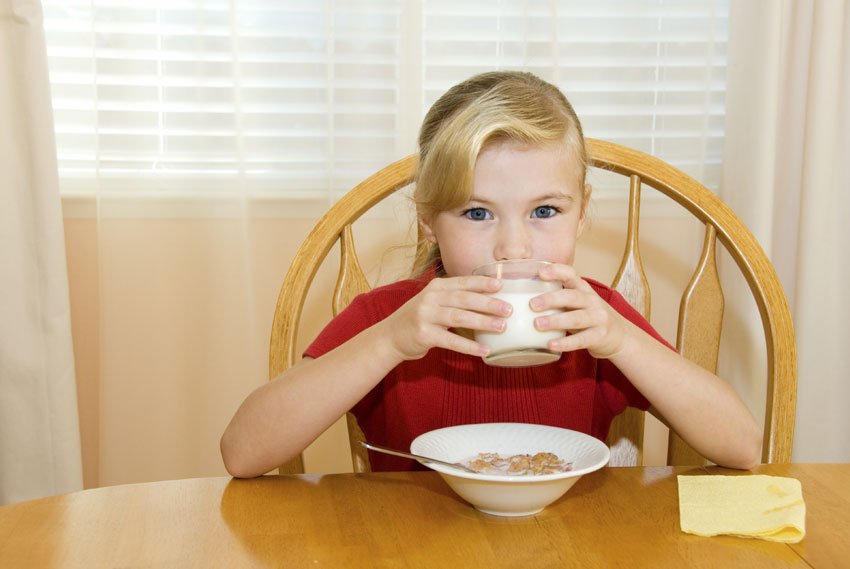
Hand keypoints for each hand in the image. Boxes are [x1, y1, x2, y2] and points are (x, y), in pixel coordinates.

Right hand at [380, 276, 512, 360]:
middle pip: (464, 299)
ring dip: (483, 322)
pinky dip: (470, 346)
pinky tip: (484, 351)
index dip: (483, 283)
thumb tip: (490, 301)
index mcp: (436, 287)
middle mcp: (430, 298)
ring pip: (460, 318)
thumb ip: (455, 299)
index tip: (501, 286)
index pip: (463, 282)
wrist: (390, 336)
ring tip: (501, 327)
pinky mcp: (424, 335)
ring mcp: (426, 316)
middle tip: (508, 309)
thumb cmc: (419, 319)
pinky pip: (452, 341)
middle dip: (488, 303)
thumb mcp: (434, 302)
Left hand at [530, 263, 627, 358]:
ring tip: (537, 324)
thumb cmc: (588, 316)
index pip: (571, 274)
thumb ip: (557, 297)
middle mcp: (592, 300)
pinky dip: (565, 343)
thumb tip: (520, 296)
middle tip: (531, 304)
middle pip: (571, 296)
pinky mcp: (599, 336)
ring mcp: (598, 318)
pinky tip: (550, 345)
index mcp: (583, 289)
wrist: (619, 336)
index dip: (557, 271)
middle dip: (551, 299)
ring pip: (576, 318)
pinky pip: (581, 340)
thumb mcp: (577, 302)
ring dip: (555, 321)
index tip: (540, 272)